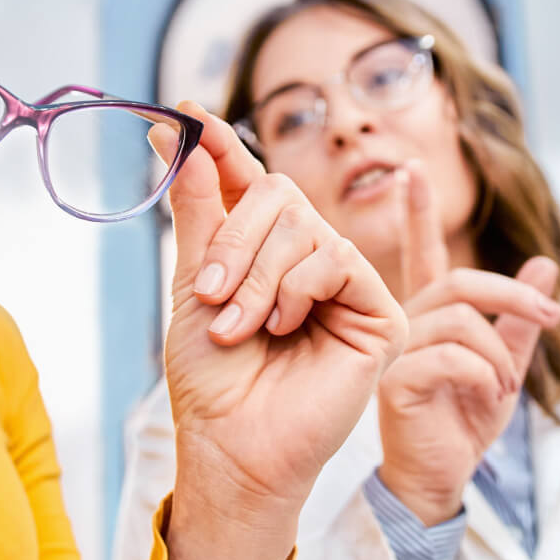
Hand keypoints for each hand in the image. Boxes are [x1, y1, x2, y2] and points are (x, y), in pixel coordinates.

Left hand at [157, 101, 406, 559]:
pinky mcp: (379, 311)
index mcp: (263, 251)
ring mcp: (346, 284)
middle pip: (278, 193)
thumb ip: (200, 210)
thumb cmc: (212, 380)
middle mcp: (307, 260)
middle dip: (234, 238)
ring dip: (258, 275)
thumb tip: (182, 134)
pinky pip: (336, 258)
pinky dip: (297, 289)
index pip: (246, 182)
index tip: (180, 114)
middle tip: (208, 293)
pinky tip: (285, 328)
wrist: (232, 445)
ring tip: (240, 327)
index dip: (218, 146)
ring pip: (306, 224)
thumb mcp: (194, 284)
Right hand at [375, 160, 559, 524]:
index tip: (410, 168)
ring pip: (459, 320)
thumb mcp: (504, 364)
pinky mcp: (396, 382)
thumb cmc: (463, 423)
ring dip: (499, 352)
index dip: (417, 211)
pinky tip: (489, 397)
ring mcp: (395, 352)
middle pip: (459, 281)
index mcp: (427, 317)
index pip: (421, 253)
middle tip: (551, 319)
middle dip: (512, 295)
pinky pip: (452, 358)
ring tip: (506, 385)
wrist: (439, 478)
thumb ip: (521, 319)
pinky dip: (485, 374)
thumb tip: (545, 264)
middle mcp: (405, 325)